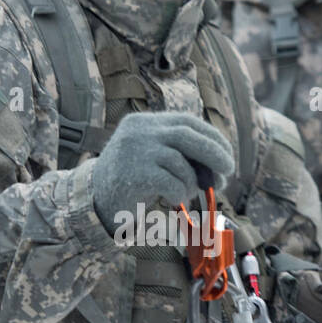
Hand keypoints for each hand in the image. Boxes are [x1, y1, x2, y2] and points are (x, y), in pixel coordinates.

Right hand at [91, 111, 234, 233]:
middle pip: (187, 134)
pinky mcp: (136, 174)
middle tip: (228, 171)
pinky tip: (172, 199)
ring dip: (193, 182)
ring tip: (188, 194)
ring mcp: (136, 150)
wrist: (93, 200)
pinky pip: (172, 182)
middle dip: (215, 153)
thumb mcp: (151, 156)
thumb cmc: (129, 181)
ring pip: (181, 162)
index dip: (212, 137)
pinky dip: (180, 193)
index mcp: (145, 122)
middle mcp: (140, 131)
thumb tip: (219, 165)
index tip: (226, 155)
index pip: (187, 121)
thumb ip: (177, 152)